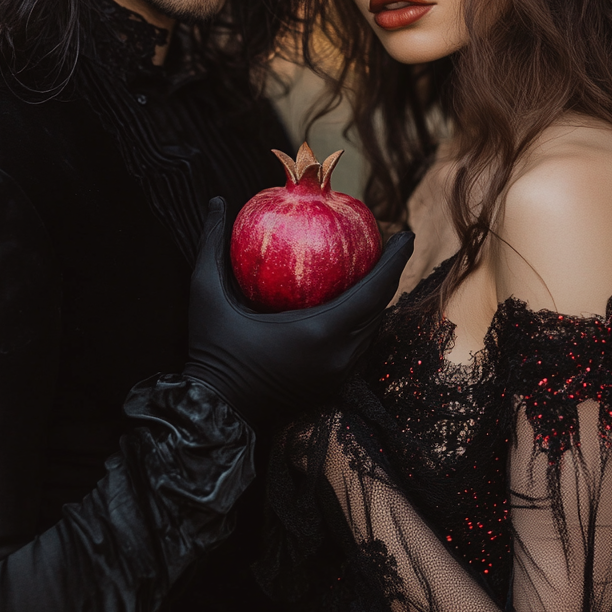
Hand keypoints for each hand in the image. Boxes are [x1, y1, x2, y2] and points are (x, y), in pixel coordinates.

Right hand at [183, 197, 413, 426]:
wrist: (214, 410)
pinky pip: (358, 345)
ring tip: (378, 268)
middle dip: (391, 275)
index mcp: (319, 332)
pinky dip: (362, 319)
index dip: (394, 261)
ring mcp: (337, 374)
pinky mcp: (331, 385)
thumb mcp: (205, 292)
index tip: (406, 234)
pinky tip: (354, 299)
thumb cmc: (211, 349)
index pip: (374, 291)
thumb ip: (212, 243)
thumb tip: (217, 201)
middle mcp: (337, 356)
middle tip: (394, 244)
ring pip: (372, 330)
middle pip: (380, 309)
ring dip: (379, 299)